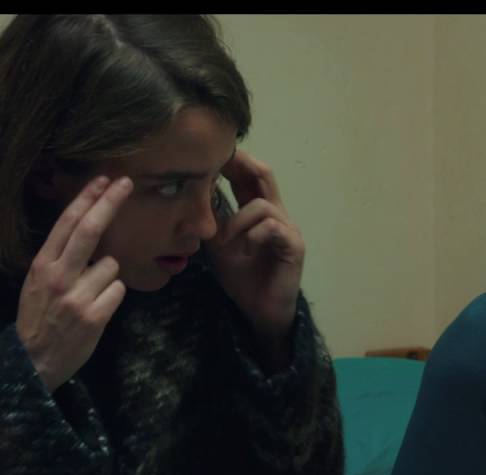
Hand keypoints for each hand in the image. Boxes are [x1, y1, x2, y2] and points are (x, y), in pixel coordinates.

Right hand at [16, 176, 130, 393]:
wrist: (33, 360)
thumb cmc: (39, 317)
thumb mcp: (37, 282)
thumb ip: (59, 258)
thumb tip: (88, 229)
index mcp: (42, 265)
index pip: (66, 224)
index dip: (86, 199)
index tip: (103, 180)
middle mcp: (58, 276)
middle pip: (89, 230)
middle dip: (108, 203)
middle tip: (125, 182)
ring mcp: (76, 296)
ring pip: (111, 265)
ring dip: (107, 276)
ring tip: (89, 296)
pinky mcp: (95, 316)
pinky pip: (118, 290)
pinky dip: (113, 296)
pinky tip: (97, 309)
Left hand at [208, 148, 304, 356]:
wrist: (260, 310)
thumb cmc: (243, 278)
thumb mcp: (219, 244)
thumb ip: (212, 221)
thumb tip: (192, 195)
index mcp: (259, 212)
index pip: (248, 175)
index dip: (232, 161)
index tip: (209, 153)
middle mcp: (277, 214)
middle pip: (264, 174)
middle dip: (241, 165)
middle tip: (219, 161)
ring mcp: (287, 229)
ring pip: (263, 205)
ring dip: (238, 221)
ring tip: (226, 242)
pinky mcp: (294, 246)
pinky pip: (271, 227)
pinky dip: (252, 236)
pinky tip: (244, 251)